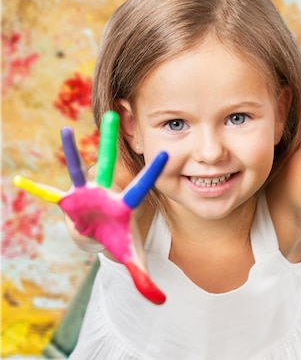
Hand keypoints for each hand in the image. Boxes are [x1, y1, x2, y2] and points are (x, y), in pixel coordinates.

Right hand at [13, 111, 168, 304]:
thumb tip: (161, 302)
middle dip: (110, 143)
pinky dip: (36, 189)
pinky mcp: (68, 201)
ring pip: (78, 168)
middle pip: (109, 165)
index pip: (141, 186)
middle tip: (114, 115)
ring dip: (71, 152)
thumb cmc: (120, 240)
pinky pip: (50, 193)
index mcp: (125, 204)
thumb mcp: (132, 258)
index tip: (165, 153)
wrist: (103, 235)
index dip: (152, 172)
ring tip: (66, 130)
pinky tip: (19, 181)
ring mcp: (86, 194)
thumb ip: (145, 277)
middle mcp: (106, 192)